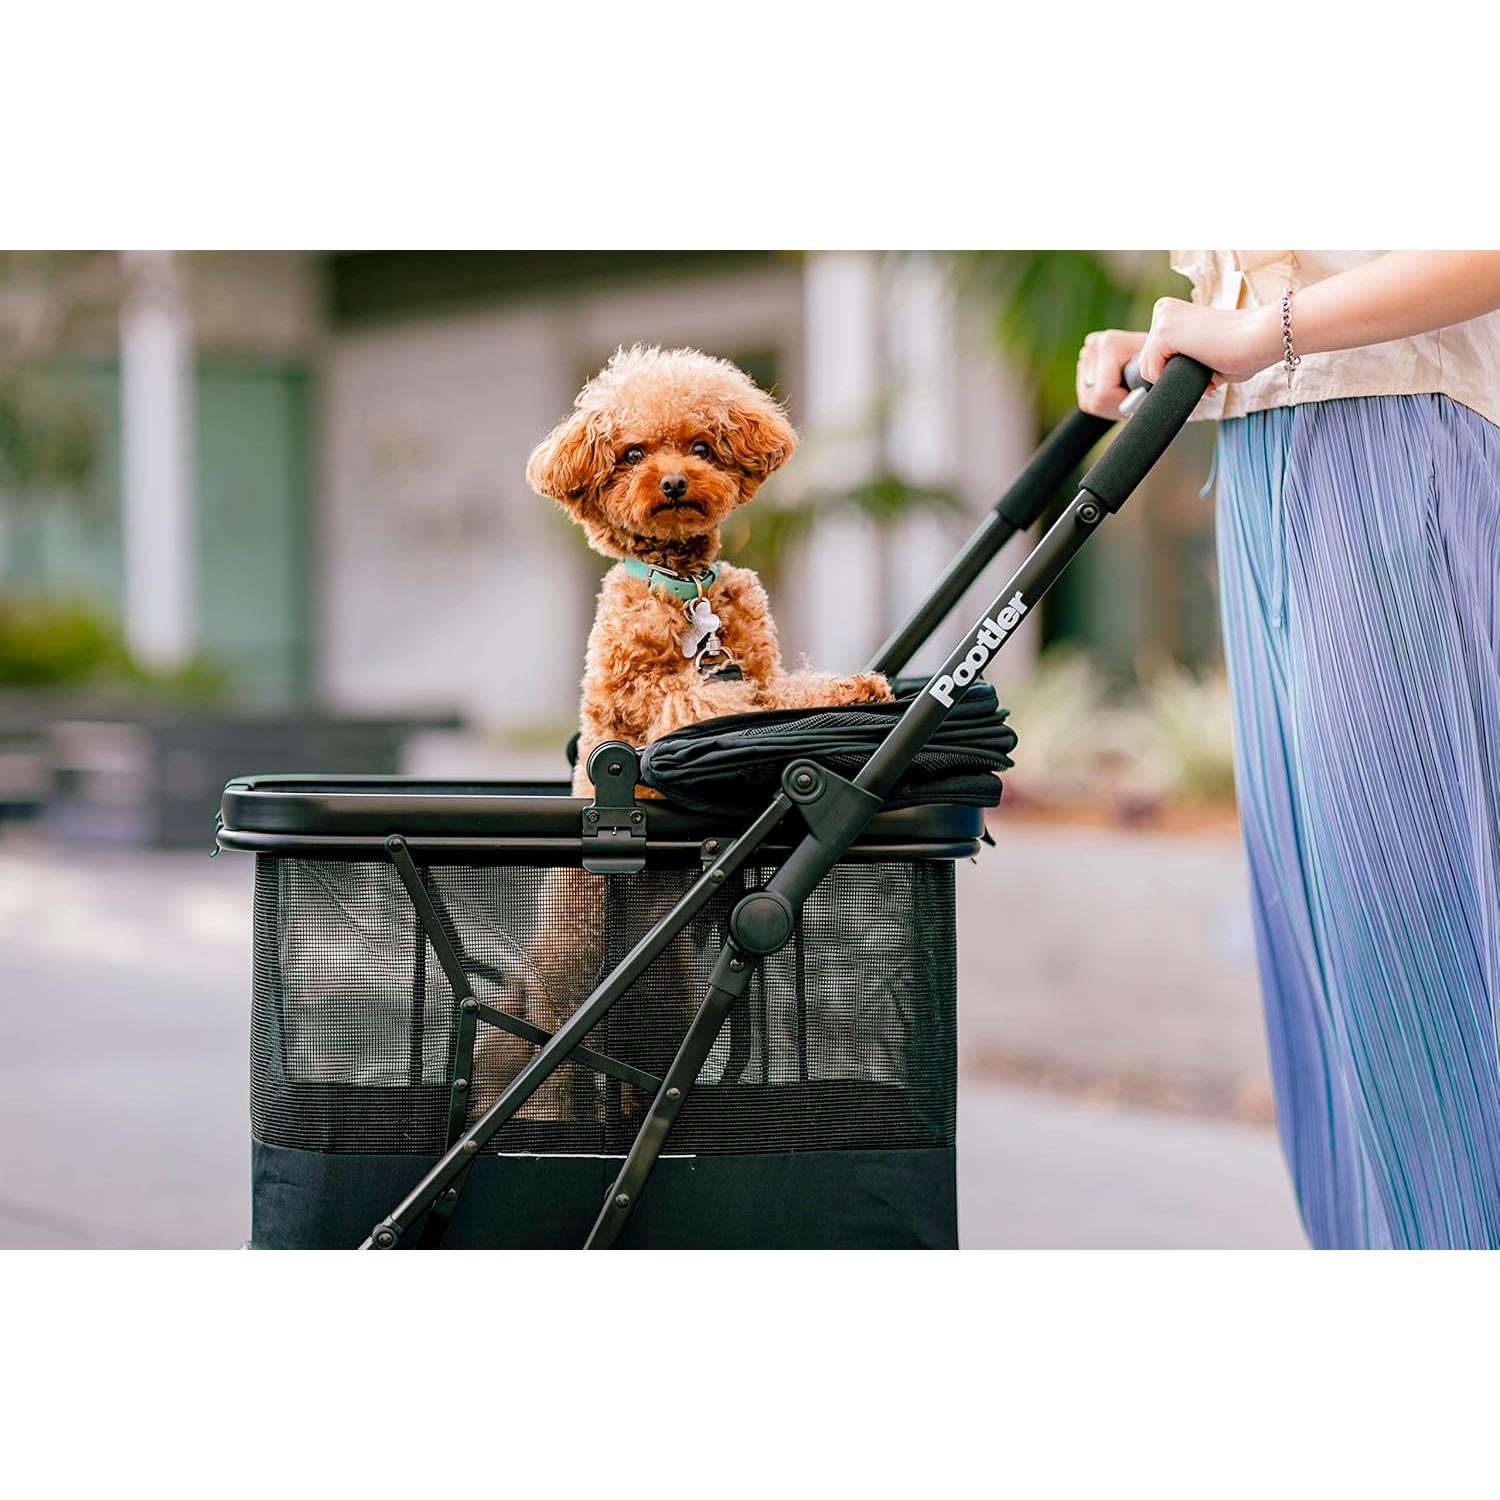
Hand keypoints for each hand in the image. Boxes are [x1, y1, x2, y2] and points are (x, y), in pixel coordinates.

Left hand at [1076, 299, 1282, 417]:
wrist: (1259, 339)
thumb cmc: (1239, 350)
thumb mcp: (1199, 355)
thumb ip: (1177, 363)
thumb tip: (1160, 388)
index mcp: (1169, 314)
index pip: (1152, 356)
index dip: (1173, 371)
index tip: (1202, 365)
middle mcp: (1162, 311)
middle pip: (1146, 363)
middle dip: (1171, 376)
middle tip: (1206, 367)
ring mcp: (1161, 319)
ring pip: (1147, 370)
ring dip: (1174, 379)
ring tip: (1205, 365)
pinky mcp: (1163, 333)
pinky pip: (1150, 374)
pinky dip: (1172, 379)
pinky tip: (1199, 362)